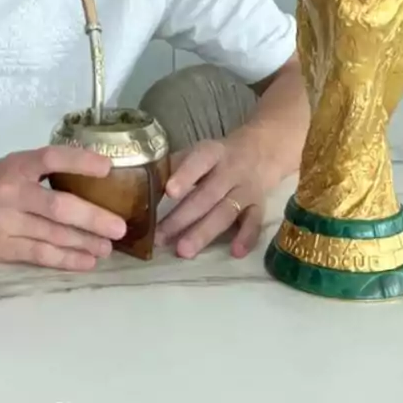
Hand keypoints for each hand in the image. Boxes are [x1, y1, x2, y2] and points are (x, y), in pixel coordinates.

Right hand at [0, 147, 127, 270]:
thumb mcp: (12, 166)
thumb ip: (45, 172)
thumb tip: (98, 181)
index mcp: (16, 165)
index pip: (51, 159)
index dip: (80, 161)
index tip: (108, 168)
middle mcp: (10, 192)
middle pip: (58, 206)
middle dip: (94, 218)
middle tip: (121, 227)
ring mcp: (3, 222)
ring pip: (52, 234)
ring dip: (85, 242)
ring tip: (108, 248)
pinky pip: (38, 254)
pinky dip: (65, 259)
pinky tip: (86, 261)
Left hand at [155, 136, 267, 258]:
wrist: (264, 150)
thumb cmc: (219, 157)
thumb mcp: (199, 153)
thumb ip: (173, 167)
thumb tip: (138, 187)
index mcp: (212, 153)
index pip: (199, 162)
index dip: (186, 175)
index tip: (170, 192)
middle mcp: (231, 171)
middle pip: (208, 195)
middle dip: (183, 217)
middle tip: (161, 238)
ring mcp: (247, 189)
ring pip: (226, 211)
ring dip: (205, 232)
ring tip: (184, 251)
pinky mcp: (259, 205)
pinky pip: (254, 222)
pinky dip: (246, 237)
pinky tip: (236, 253)